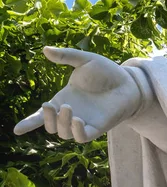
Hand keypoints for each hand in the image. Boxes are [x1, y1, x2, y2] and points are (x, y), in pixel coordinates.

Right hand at [14, 47, 141, 141]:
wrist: (129, 80)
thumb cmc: (106, 72)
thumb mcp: (85, 61)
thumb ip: (66, 56)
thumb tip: (45, 49)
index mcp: (64, 99)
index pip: (42, 115)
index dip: (29, 123)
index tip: (17, 130)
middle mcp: (71, 114)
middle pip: (50, 126)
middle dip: (46, 119)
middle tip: (51, 104)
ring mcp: (83, 122)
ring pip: (64, 133)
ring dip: (61, 123)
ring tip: (68, 108)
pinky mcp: (96, 128)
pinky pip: (81, 137)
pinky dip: (76, 132)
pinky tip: (78, 120)